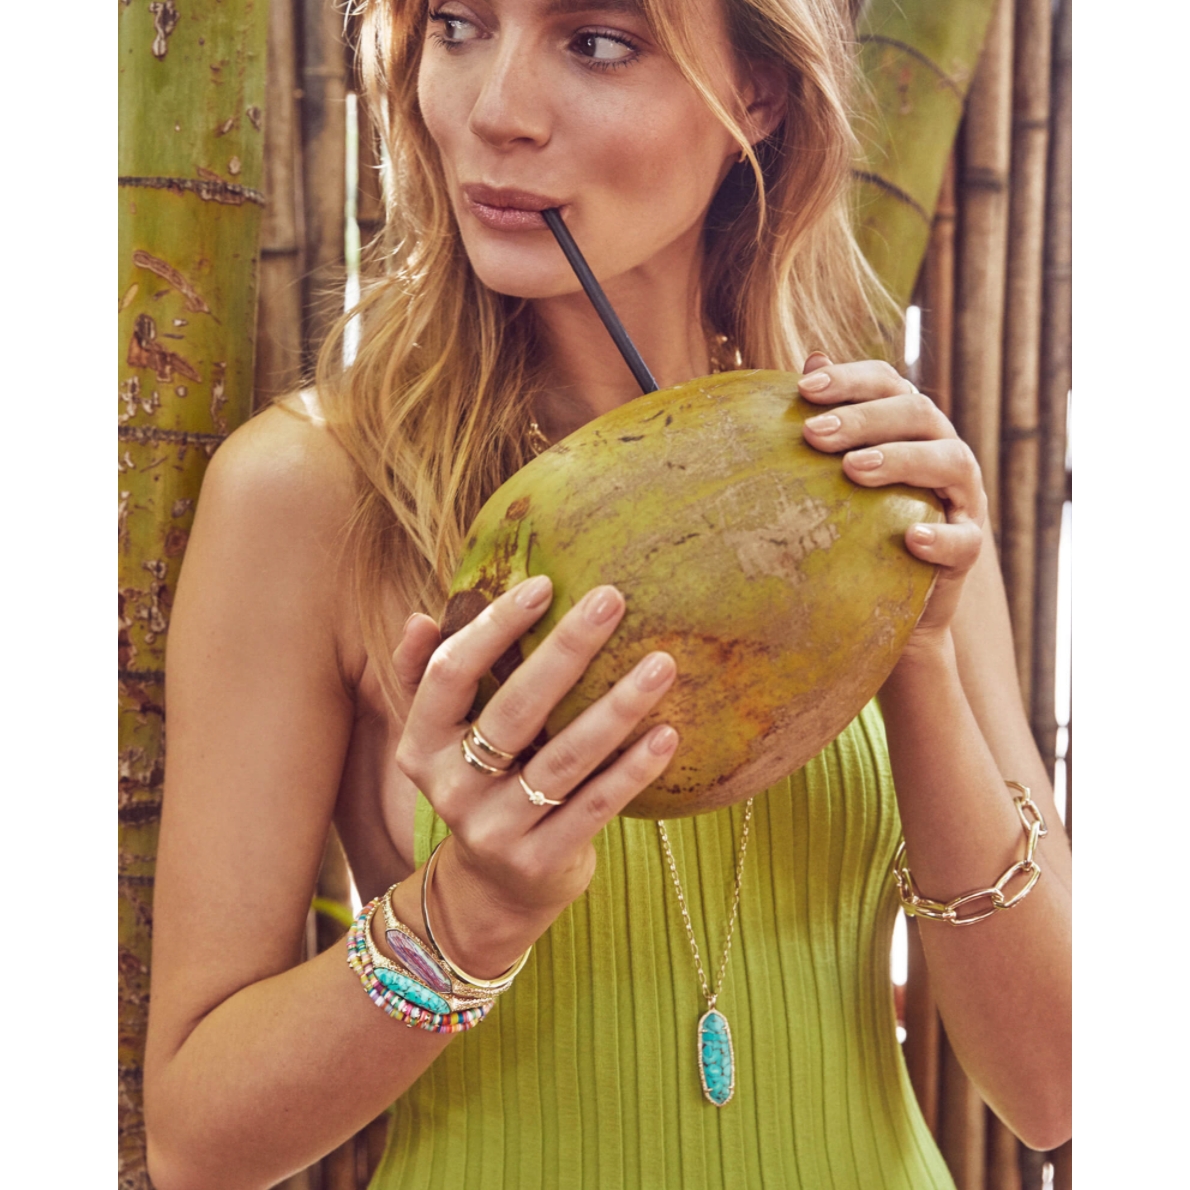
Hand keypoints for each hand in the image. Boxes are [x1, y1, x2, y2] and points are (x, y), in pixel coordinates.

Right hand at [393, 577, 677, 933]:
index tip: (544, 585)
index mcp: (421, 746)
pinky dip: (632, 770)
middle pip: (514, 710)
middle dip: (565, 650)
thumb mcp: (442, 739)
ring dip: (617, 708)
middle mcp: (452, 789)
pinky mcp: (541, 861)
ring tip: (662, 663)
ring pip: (564, 759)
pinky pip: (595, 806)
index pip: (449, 675)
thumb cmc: (479, 785)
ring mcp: (497, 829)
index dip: (492, 628)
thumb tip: (422, 616)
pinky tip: (667, 733)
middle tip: (612, 600)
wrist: (492, 890)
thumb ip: (428, 677)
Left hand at [797, 352, 986, 653]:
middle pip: (917, 414)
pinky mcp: (969, 544)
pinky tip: (909, 538)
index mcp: (910, 423)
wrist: (895, 593)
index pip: (887, 382)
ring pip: (951, 461)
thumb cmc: (859, 516)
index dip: (850, 379)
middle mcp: (943, 448)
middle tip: (813, 433)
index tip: (804, 388)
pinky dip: (941, 536)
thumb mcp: (840, 468)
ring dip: (901, 460)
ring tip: (852, 470)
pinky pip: (964, 539)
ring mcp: (963, 495)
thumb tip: (811, 357)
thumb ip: (831, 416)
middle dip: (864, 418)